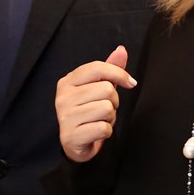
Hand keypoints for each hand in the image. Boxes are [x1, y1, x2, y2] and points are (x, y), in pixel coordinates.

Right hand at [57, 46, 132, 161]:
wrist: (76, 144)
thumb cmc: (88, 113)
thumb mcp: (97, 88)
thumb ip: (109, 69)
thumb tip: (121, 50)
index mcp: (67, 82)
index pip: (97, 68)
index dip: (119, 73)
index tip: (130, 82)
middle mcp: (63, 97)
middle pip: (107, 89)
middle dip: (114, 102)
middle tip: (103, 110)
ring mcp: (65, 117)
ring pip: (107, 109)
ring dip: (110, 118)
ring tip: (99, 120)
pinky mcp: (71, 136)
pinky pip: (103, 128)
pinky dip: (106, 132)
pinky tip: (96, 132)